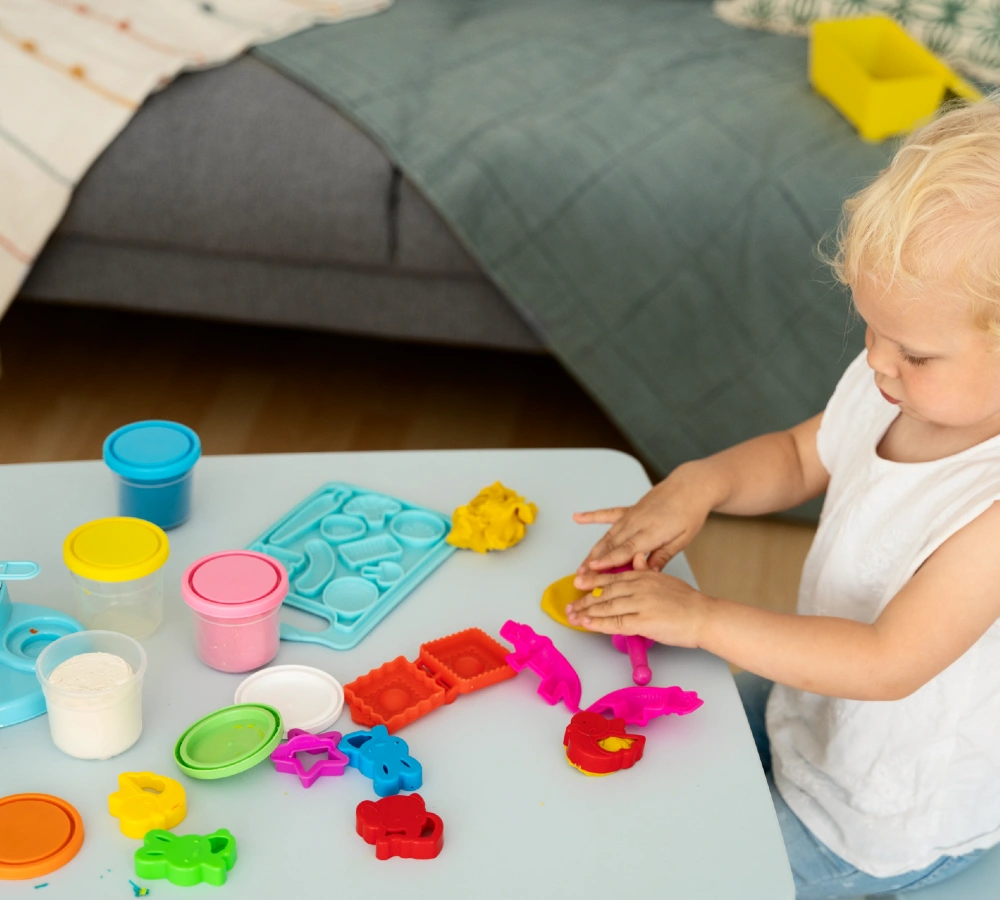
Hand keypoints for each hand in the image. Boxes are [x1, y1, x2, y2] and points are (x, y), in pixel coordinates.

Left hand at [566, 554, 709, 647]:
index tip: (578, 583)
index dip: (592, 581)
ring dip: (586, 613)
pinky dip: (599, 624)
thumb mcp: (665, 579)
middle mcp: (638, 587)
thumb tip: (638, 559)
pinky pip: (615, 623)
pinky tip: (587, 624)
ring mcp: (640, 603)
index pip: (611, 577)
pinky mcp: (642, 621)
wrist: (704, 616)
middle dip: (584, 600)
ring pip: (606, 607)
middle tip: (570, 605)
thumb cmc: (688, 602)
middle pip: (604, 592)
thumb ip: (648, 570)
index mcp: (643, 575)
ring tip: (573, 617)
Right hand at [573, 464, 714, 572]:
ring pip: (607, 535)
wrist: (690, 487)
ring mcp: (631, 515)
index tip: (594, 567)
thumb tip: (649, 572)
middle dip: (594, 560)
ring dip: (593, 550)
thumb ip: (663, 556)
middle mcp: (637, 523)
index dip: (609, 560)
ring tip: (581, 564)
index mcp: (652, 532)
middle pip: (612, 544)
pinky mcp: (629, 510)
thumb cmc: (689, 513)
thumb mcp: (683, 540)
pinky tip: (578, 518)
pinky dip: (592, 516)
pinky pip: (607, 514)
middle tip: (581, 575)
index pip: (626, 549)